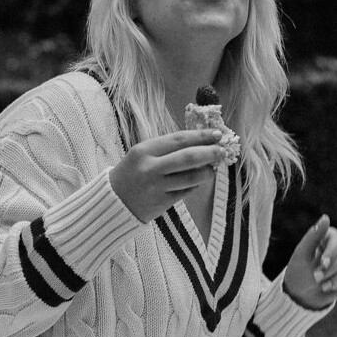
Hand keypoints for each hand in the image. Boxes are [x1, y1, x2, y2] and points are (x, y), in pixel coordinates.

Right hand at [109, 129, 223, 222]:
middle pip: (187, 158)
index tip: (217, 134)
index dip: (200, 136)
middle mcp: (150, 168)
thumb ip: (168, 148)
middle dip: (209, 153)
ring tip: (212, 168)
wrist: (113, 200)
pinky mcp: (162, 203)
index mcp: (144, 151)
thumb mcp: (143, 153)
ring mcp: (156, 187)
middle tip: (223, 150)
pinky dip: (196, 185)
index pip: (178, 140)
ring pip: (190, 178)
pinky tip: (199, 180)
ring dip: (206, 172)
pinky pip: (186, 191)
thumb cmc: (132, 172)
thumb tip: (200, 141)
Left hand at [283, 215, 336, 309]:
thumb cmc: (299, 271)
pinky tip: (333, 288)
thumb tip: (326, 217)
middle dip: (333, 268)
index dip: (332, 252)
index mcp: (327, 238)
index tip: (322, 265)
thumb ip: (313, 235)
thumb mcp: (302, 254)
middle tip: (317, 278)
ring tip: (323, 286)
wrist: (300, 295)